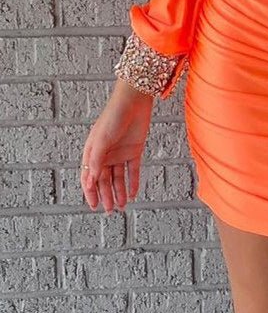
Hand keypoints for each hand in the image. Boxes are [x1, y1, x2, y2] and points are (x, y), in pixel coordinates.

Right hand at [80, 84, 153, 213]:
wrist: (134, 101)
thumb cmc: (113, 117)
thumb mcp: (102, 140)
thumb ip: (97, 161)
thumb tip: (91, 181)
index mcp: (93, 152)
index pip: (90, 177)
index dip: (91, 192)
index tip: (93, 206)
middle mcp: (106, 154)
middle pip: (105, 180)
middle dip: (106, 196)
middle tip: (109, 211)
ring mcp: (120, 153)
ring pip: (118, 178)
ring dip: (119, 192)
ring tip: (121, 206)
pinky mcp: (134, 150)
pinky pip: (132, 170)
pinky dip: (133, 182)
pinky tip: (133, 194)